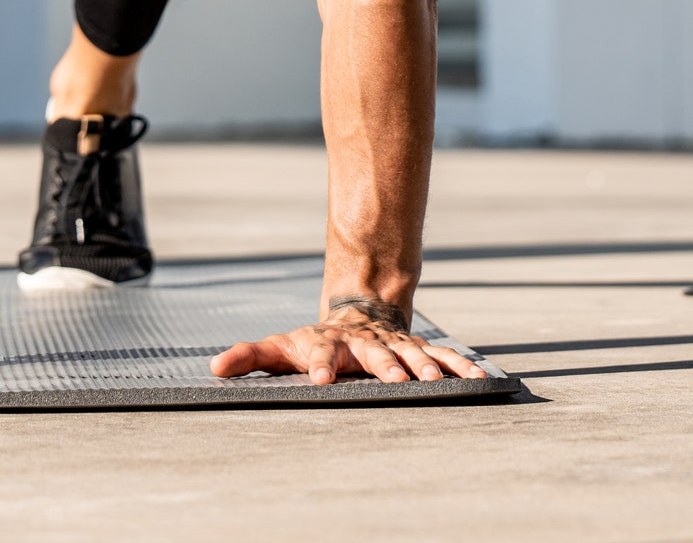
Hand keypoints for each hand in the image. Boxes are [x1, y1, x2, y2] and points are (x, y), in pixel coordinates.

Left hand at [210, 300, 486, 385]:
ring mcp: (392, 345)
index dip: (319, 364)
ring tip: (440, 383)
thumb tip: (212, 368)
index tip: (319, 379)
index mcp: (329, 344)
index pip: (320, 353)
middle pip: (374, 354)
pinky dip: (459, 366)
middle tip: (398, 380)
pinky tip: (479, 378)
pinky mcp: (416, 349)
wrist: (357, 310)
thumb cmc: (312, 341)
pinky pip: (441, 357)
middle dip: (386, 366)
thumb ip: (249, 357)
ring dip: (425, 367)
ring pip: (411, 354)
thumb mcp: (280, 347)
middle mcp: (363, 343)